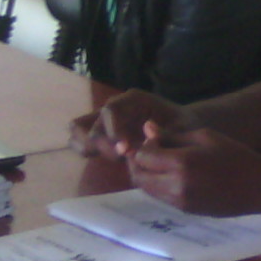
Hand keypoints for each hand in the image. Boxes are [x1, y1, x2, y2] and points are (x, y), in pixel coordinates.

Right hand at [70, 90, 188, 158]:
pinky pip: (80, 140)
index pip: (111, 110)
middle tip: (123, 156)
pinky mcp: (100, 133)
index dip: (113, 130)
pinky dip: (88, 152)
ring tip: (116, 158)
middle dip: (103, 144)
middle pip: (90, 123)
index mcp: (133, 100)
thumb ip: (166, 134)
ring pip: (77, 129)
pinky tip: (111, 160)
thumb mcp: (182, 129)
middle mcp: (114, 106)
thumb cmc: (183, 127)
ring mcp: (104, 119)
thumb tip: (146, 137)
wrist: (182, 128)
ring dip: (90, 147)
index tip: (124, 149)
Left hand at [126, 125, 260, 215]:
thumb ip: (173, 135)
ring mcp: (179, 201)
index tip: (156, 141)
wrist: (259, 187)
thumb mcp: (205, 137)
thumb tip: (147, 128)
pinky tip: (175, 176)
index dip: (144, 146)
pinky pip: (161, 198)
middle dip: (140, 164)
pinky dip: (159, 187)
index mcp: (181, 163)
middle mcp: (175, 185)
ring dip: (148, 176)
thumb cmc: (235, 156)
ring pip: (147, 189)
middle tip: (151, 153)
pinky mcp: (185, 210)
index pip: (143, 155)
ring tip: (163, 165)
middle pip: (139, 176)